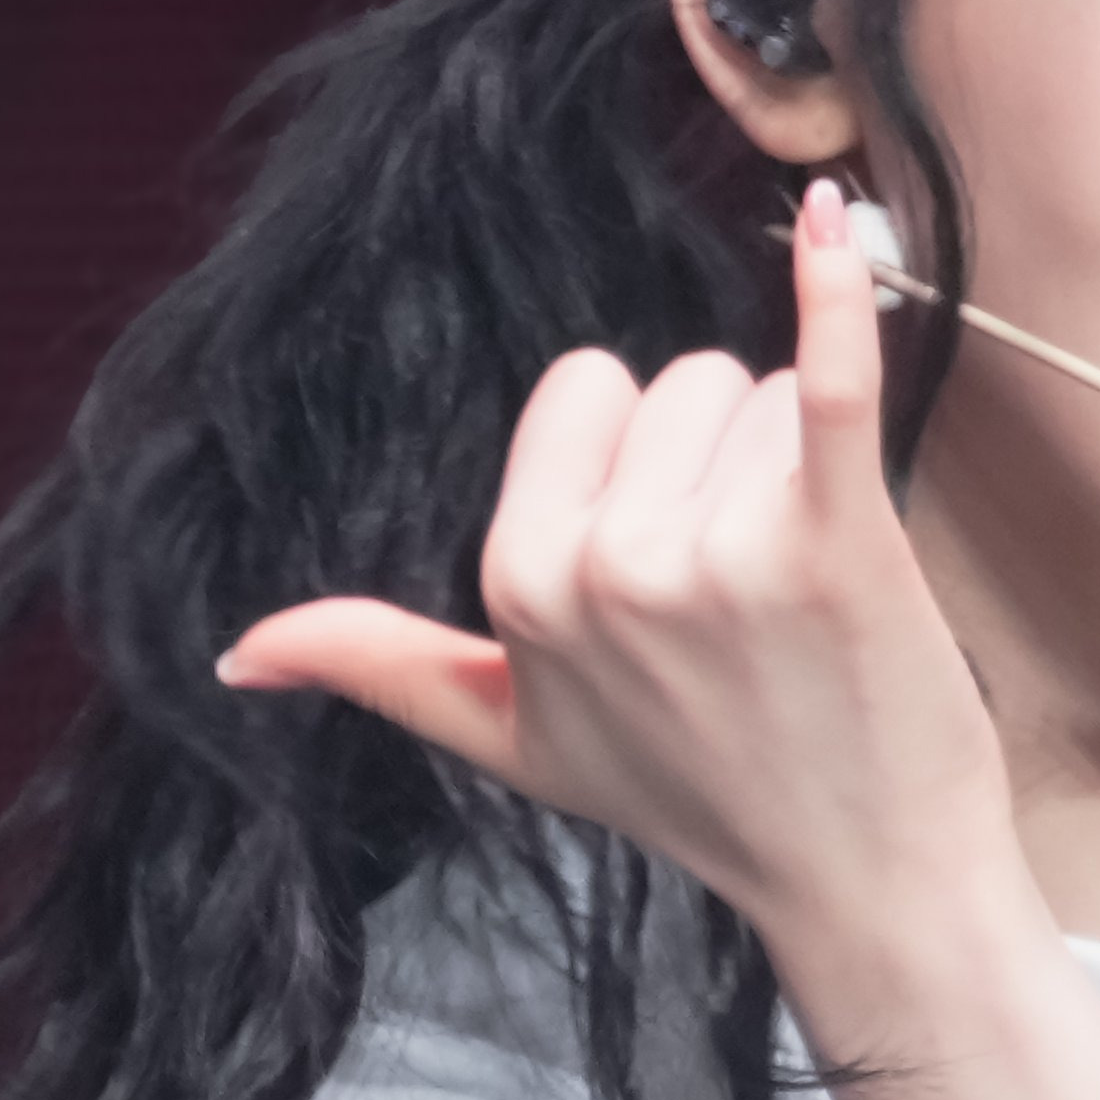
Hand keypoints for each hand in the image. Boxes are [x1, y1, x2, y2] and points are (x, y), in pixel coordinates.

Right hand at [216, 178, 1020, 957]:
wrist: (865, 881)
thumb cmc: (699, 797)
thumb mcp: (511, 739)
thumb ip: (380, 668)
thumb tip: (235, 654)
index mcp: (518, 580)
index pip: (583, 390)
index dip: (640, 466)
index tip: (672, 570)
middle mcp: (603, 565)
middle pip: (674, 380)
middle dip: (720, 463)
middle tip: (752, 596)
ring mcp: (717, 554)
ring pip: (759, 391)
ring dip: (796, 470)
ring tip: (808, 593)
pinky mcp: (838, 540)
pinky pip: (829, 376)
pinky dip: (839, 293)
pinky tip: (838, 219)